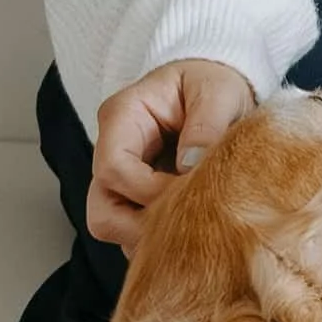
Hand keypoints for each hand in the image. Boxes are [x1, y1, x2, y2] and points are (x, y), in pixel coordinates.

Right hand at [89, 55, 256, 252]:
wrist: (218, 87)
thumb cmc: (213, 84)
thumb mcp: (218, 92)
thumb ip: (206, 125)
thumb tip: (191, 166)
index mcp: (122, 117)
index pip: (113, 169)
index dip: (149, 192)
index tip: (192, 194)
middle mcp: (113, 150)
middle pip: (102, 211)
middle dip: (143, 227)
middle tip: (191, 223)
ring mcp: (122, 178)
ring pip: (115, 227)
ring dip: (153, 236)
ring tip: (196, 225)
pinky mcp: (138, 197)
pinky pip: (135, 232)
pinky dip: (161, 237)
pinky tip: (194, 225)